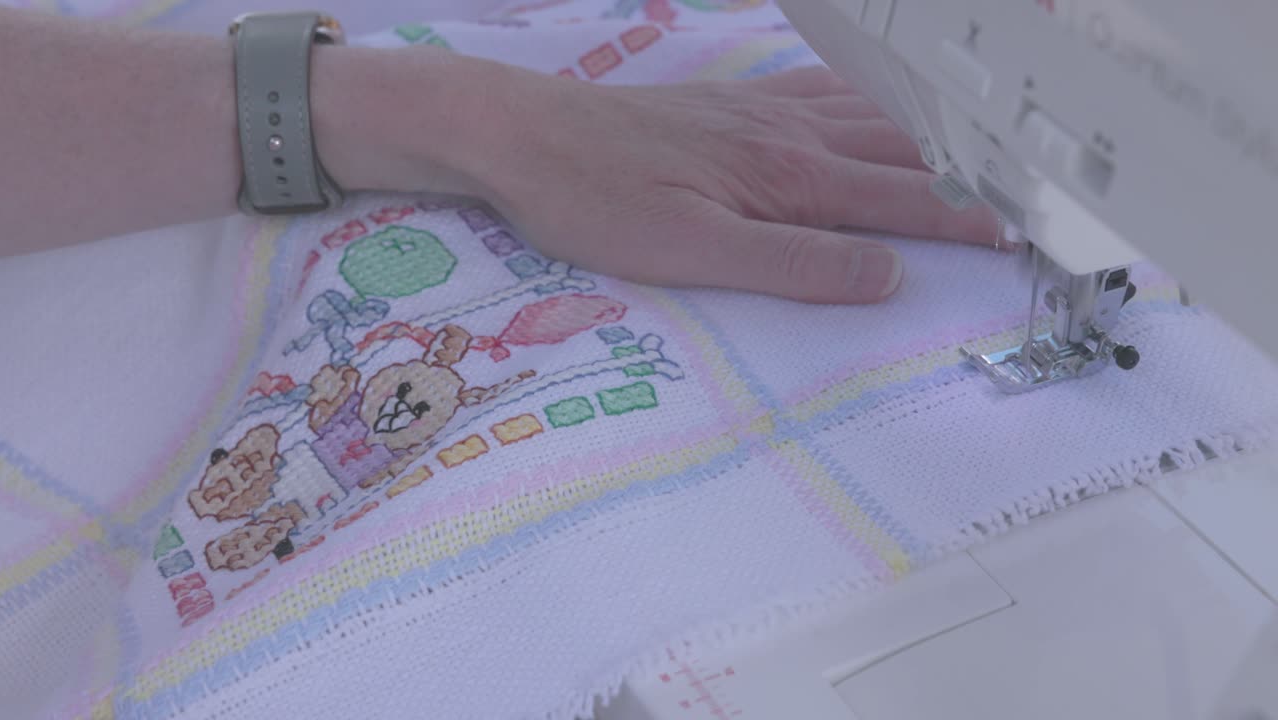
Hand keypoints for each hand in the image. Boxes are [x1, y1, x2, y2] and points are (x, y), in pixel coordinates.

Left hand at [466, 66, 1000, 303]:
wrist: (525, 135)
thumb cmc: (598, 200)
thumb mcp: (691, 252)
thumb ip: (794, 264)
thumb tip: (886, 275)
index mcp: (789, 176)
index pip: (903, 200)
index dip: (968, 220)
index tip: (1026, 235)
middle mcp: (790, 133)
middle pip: (904, 151)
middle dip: (974, 173)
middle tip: (1030, 192)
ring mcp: (763, 110)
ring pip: (873, 115)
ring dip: (935, 134)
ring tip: (984, 148)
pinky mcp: (732, 103)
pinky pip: (826, 92)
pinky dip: (873, 101)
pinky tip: (877, 106)